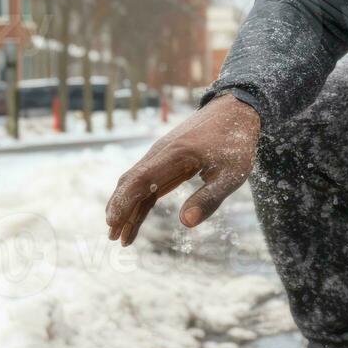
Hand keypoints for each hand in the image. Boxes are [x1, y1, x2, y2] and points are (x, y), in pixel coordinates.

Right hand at [105, 93, 260, 246]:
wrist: (236, 110)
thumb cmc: (235, 142)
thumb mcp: (232, 174)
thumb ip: (210, 198)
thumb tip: (186, 223)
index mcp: (175, 154)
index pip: (140, 180)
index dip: (124, 202)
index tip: (113, 223)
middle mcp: (161, 152)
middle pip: (131, 182)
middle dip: (119, 209)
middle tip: (112, 237)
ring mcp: (161, 154)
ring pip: (135, 183)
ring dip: (126, 208)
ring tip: (119, 236)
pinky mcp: (166, 158)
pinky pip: (147, 181)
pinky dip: (139, 200)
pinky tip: (136, 218)